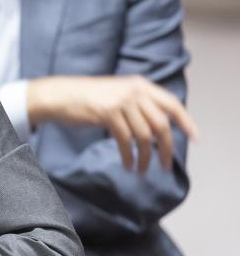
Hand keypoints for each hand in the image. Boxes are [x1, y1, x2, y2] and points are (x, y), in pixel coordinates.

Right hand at [28, 76, 198, 172]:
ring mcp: (121, 102)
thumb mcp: (119, 93)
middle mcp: (134, 91)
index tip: (195, 138)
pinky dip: (128, 156)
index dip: (185, 122)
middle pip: (161, 124)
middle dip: (166, 148)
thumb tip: (159, 127)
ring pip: (143, 136)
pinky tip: (128, 164)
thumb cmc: (88, 98)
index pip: (172, 104)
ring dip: (145, 157)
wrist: (61, 95)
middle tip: (165, 165)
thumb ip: (139, 103)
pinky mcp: (108, 114)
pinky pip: (125, 140)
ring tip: (143, 169)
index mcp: (140, 85)